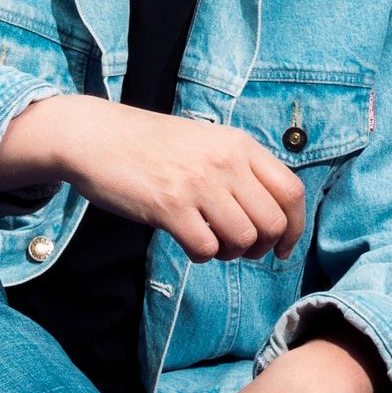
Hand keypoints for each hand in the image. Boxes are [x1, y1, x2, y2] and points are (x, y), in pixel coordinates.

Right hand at [0, 93, 304, 262]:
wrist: (96, 136)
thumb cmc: (149, 144)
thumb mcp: (205, 141)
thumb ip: (238, 168)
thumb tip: (270, 213)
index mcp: (238, 144)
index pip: (292, 192)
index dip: (295, 227)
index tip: (283, 246)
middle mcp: (225, 162)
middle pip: (272, 222)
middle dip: (262, 247)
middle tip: (241, 250)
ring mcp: (198, 184)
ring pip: (243, 239)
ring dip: (230, 253)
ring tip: (212, 243)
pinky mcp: (170, 207)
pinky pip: (206, 249)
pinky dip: (202, 255)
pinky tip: (189, 243)